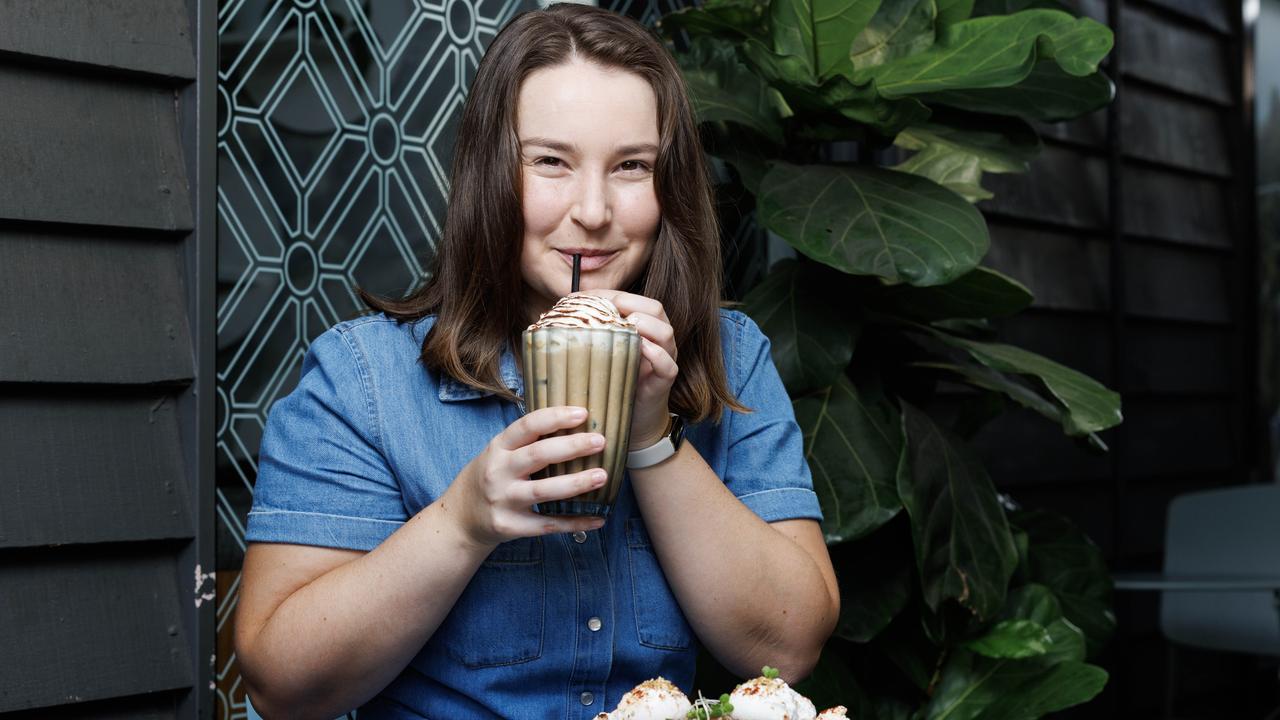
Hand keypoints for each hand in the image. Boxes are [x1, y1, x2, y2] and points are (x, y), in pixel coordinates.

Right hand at [446, 406, 608, 547]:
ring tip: (602, 476)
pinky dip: (575, 523)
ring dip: (576, 483)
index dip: (556, 417)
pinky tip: (597, 519)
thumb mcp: (498, 453)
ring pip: (544, 491)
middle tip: (600, 441)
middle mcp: (498, 472)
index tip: (583, 413)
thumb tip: (573, 425)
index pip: (528, 426)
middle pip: (539, 455)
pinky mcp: (510, 526)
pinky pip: (548, 525)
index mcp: (498, 447)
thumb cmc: (488, 478)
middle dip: (572, 447)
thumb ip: (526, 441)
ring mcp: (504, 501)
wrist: (459, 520)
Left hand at [580, 290, 677, 448]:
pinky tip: (639, 349)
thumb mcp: (599, 355)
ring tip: (625, 324)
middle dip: (628, 302)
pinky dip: (654, 355)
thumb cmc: (613, 384)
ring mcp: (665, 358)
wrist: (635, 421)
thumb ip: (584, 336)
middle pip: (653, 308)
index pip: (631, 299)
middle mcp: (657, 340)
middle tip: (603, 308)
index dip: (608, 294)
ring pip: (664, 332)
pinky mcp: (664, 381)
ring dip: (645, 325)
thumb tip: (546, 319)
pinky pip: (667, 364)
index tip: (580, 297)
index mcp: (642, 328)